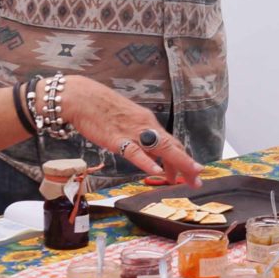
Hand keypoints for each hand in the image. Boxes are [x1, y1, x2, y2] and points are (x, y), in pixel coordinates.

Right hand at [61, 78, 201, 186]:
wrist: (81, 97)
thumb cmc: (101, 108)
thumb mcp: (126, 121)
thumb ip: (138, 137)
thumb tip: (147, 153)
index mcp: (148, 122)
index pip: (171, 142)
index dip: (184, 158)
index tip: (192, 172)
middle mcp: (145, 126)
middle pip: (172, 147)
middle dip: (187, 165)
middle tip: (197, 181)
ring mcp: (132, 132)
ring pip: (161, 149)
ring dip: (177, 164)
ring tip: (188, 178)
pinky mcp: (117, 138)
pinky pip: (135, 152)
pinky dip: (147, 162)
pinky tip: (157, 171)